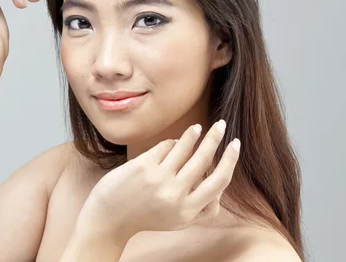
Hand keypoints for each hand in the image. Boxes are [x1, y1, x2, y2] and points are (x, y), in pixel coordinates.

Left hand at [77, 120, 239, 241]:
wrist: (110, 218)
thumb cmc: (146, 216)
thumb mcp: (177, 221)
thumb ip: (200, 207)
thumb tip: (218, 181)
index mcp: (188, 210)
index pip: (219, 181)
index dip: (230, 161)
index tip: (235, 145)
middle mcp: (175, 195)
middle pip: (205, 160)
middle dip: (216, 138)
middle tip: (222, 125)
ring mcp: (159, 179)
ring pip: (185, 148)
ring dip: (195, 134)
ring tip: (199, 127)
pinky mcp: (143, 166)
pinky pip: (165, 146)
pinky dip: (172, 142)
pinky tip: (175, 142)